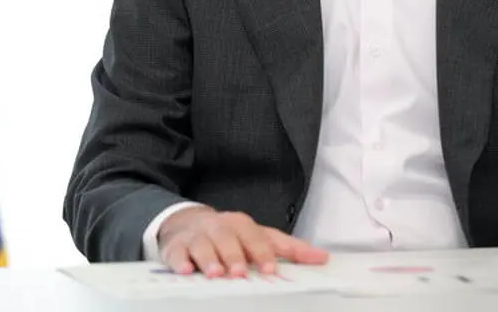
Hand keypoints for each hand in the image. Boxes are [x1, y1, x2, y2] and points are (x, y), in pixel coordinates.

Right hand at [157, 206, 328, 276]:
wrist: (187, 223)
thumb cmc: (230, 235)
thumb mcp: (259, 237)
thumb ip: (289, 249)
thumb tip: (321, 257)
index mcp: (241, 225)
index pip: (254, 236)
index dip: (262, 252)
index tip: (270, 269)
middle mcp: (219, 227)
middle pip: (227, 238)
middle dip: (233, 255)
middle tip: (240, 272)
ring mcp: (196, 236)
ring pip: (202, 244)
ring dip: (209, 259)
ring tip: (216, 274)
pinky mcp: (176, 247)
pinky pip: (176, 253)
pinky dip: (180, 261)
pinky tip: (186, 270)